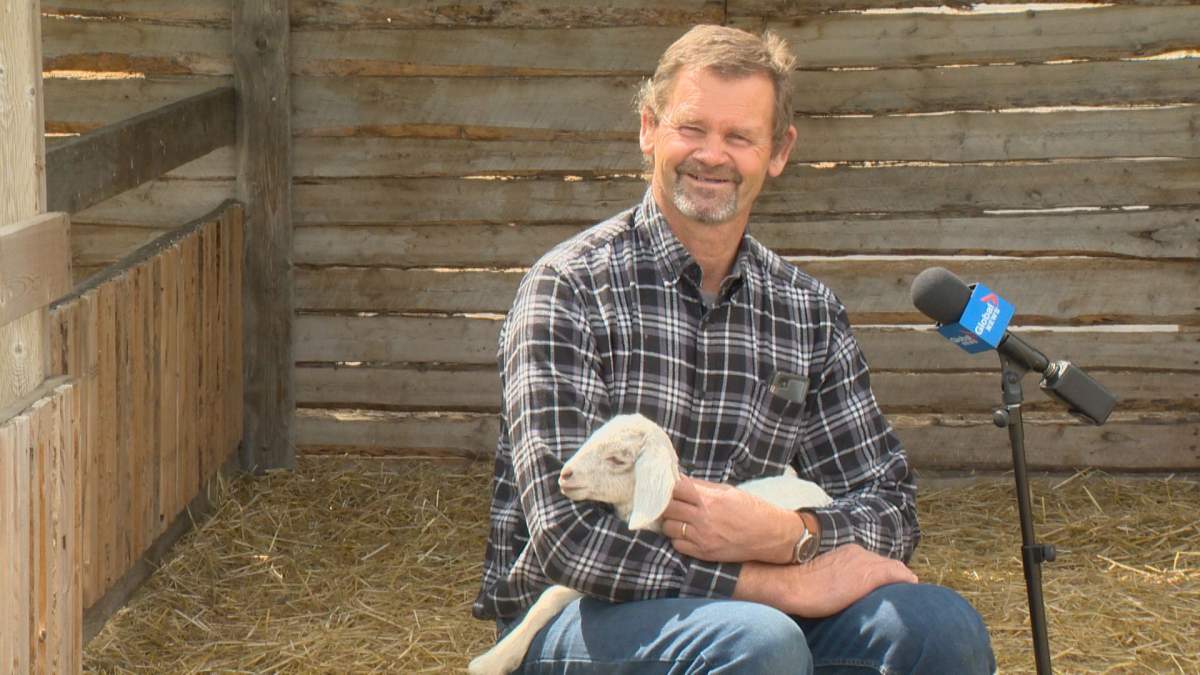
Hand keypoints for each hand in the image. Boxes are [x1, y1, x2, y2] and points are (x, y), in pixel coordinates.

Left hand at [660, 476, 805, 563]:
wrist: (770, 536)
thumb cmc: (752, 509)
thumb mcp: (728, 491)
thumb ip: (702, 487)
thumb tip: (680, 481)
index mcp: (710, 499)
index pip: (676, 489)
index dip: (670, 487)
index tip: (669, 487)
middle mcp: (703, 518)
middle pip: (668, 508)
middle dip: (667, 503)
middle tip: (670, 502)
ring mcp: (702, 538)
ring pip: (669, 527)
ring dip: (671, 521)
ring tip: (679, 518)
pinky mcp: (704, 553)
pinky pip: (677, 545)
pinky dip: (678, 538)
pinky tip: (686, 533)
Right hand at [733, 544, 918, 617]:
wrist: (790, 584)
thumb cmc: (797, 584)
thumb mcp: (820, 574)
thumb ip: (834, 575)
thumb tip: (836, 589)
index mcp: (848, 551)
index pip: (874, 561)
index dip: (883, 574)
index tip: (886, 586)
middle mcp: (860, 553)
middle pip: (888, 564)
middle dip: (895, 577)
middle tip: (901, 593)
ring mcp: (865, 562)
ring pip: (895, 569)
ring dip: (901, 582)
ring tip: (907, 595)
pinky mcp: (869, 575)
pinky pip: (898, 575)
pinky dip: (906, 582)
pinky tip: (911, 590)